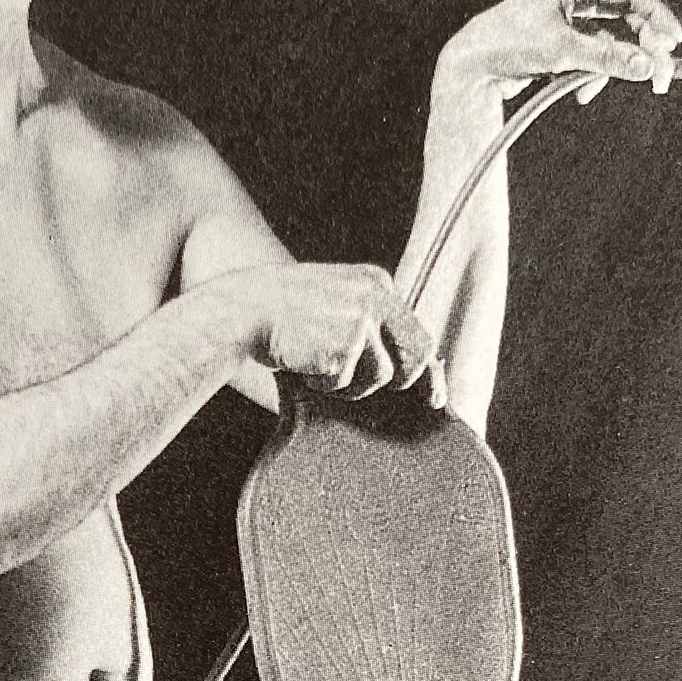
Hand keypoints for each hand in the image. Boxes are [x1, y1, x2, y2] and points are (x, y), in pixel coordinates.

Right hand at [251, 261, 445, 402]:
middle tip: (393, 395)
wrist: (245, 310)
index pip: (417, 330)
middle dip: (406, 382)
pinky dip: (326, 386)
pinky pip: (348, 384)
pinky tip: (305, 365)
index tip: (436, 398)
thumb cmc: (284, 313)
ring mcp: (361, 320)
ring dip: (350, 384)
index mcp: (377, 282)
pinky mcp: (344, 345)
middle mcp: (376, 297)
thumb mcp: (335, 302)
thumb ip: (369, 322)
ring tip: (319, 366)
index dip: (427, 370)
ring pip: (381, 376)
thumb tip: (406, 364)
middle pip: (416, 354)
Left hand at [439, 0, 681, 107]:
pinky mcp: (558, 46)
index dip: (656, 16)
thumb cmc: (509, 46)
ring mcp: (566, 21)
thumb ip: (606, 58)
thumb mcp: (561, 52)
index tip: (674, 41)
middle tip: (659, 76)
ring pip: (608, 43)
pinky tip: (580, 93)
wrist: (470, 66)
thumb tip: (646, 66)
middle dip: (641, 47)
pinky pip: (590, 58)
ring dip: (611, 67)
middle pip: (624, 18)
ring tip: (596, 90)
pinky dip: (591, 75)